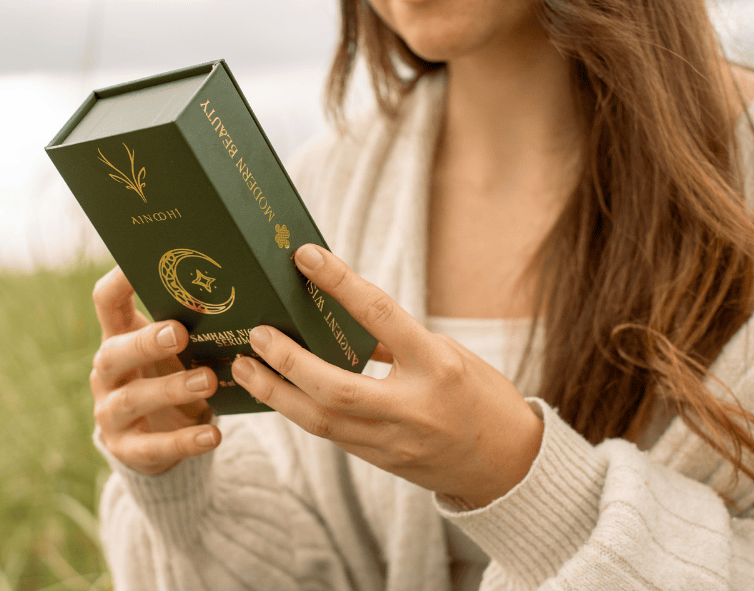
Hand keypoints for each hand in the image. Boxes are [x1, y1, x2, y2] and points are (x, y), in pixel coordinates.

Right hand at [90, 267, 220, 474]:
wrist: (154, 441)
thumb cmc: (172, 378)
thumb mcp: (176, 351)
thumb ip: (191, 325)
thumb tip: (244, 285)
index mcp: (119, 338)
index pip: (106, 301)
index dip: (120, 281)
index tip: (143, 263)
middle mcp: (108, 373)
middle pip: (114, 353)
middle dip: (146, 342)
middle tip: (180, 332)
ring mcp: (111, 412)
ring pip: (134, 399)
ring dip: (172, 388)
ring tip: (208, 381)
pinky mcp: (127, 449)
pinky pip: (154, 446)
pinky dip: (185, 441)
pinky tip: (214, 435)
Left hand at [231, 245, 543, 507]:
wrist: (508, 465)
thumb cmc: (482, 398)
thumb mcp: (450, 356)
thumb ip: (399, 343)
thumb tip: (347, 321)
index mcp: (438, 366)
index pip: (381, 315)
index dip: (340, 282)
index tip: (305, 256)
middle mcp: (413, 407)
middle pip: (334, 387)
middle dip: (287, 360)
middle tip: (257, 334)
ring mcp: (394, 441)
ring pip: (320, 421)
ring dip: (275, 393)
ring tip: (244, 367)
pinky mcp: (382, 462)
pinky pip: (330, 435)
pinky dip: (298, 410)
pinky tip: (276, 393)